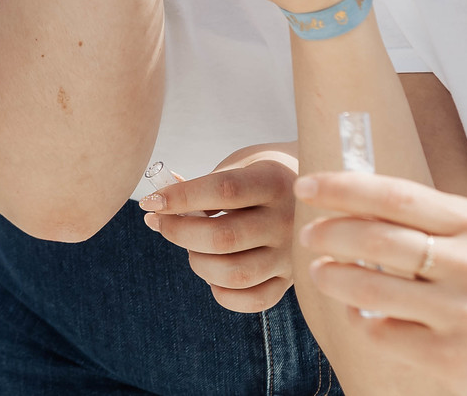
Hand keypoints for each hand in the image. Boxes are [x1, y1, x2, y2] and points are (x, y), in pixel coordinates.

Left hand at [142, 144, 298, 311]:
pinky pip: (255, 300)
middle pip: (223, 237)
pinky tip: (214, 274)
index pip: (222, 190)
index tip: (150, 201)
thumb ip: (200, 186)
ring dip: (199, 263)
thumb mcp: (238, 165)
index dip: (180, 197)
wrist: (316, 192)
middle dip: (179, 232)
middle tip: (163, 223)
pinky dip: (223, 292)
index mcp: (273, 181)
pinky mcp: (292, 281)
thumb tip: (154, 208)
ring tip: (193, 248)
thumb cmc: (260, 174)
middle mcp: (287, 220)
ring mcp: (291, 255)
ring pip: (235, 273)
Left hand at [297, 172, 466, 393]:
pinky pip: (382, 331)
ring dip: (331, 276)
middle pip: (375, 238)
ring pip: (369, 287)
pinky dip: (360, 319)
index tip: (306, 185)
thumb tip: (352, 201)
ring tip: (321, 272)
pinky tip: (361, 313)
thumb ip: (428, 220)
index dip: (341, 188)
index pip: (395, 196)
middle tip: (308, 235)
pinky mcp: (451, 356)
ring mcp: (463, 313)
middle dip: (327, 233)